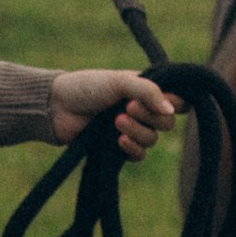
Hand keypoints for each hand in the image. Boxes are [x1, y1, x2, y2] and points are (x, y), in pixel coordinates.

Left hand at [49, 69, 177, 158]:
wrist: (57, 107)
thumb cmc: (87, 87)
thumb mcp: (119, 81)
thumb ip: (148, 91)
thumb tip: (171, 110)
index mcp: (145, 90)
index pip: (177, 100)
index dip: (176, 103)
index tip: (167, 101)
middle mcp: (142, 110)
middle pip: (167, 122)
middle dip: (150, 116)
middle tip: (128, 107)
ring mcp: (131, 129)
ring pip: (152, 139)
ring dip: (137, 131)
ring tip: (115, 121)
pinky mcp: (118, 148)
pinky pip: (139, 155)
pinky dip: (132, 149)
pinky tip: (118, 140)